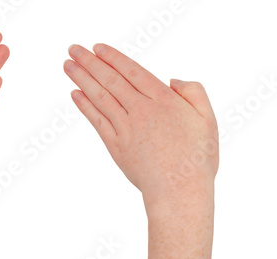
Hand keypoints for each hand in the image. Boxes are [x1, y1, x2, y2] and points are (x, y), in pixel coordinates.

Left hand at [64, 43, 217, 258]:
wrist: (179, 192)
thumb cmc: (196, 158)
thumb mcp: (208, 120)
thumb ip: (193, 93)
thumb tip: (171, 80)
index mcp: (164, 101)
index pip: (132, 71)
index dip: (113, 58)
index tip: (97, 48)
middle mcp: (141, 110)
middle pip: (110, 80)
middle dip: (90, 62)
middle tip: (73, 49)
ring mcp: (125, 128)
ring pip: (100, 97)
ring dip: (81, 79)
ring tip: (67, 65)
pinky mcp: (115, 145)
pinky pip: (96, 120)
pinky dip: (84, 106)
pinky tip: (74, 94)